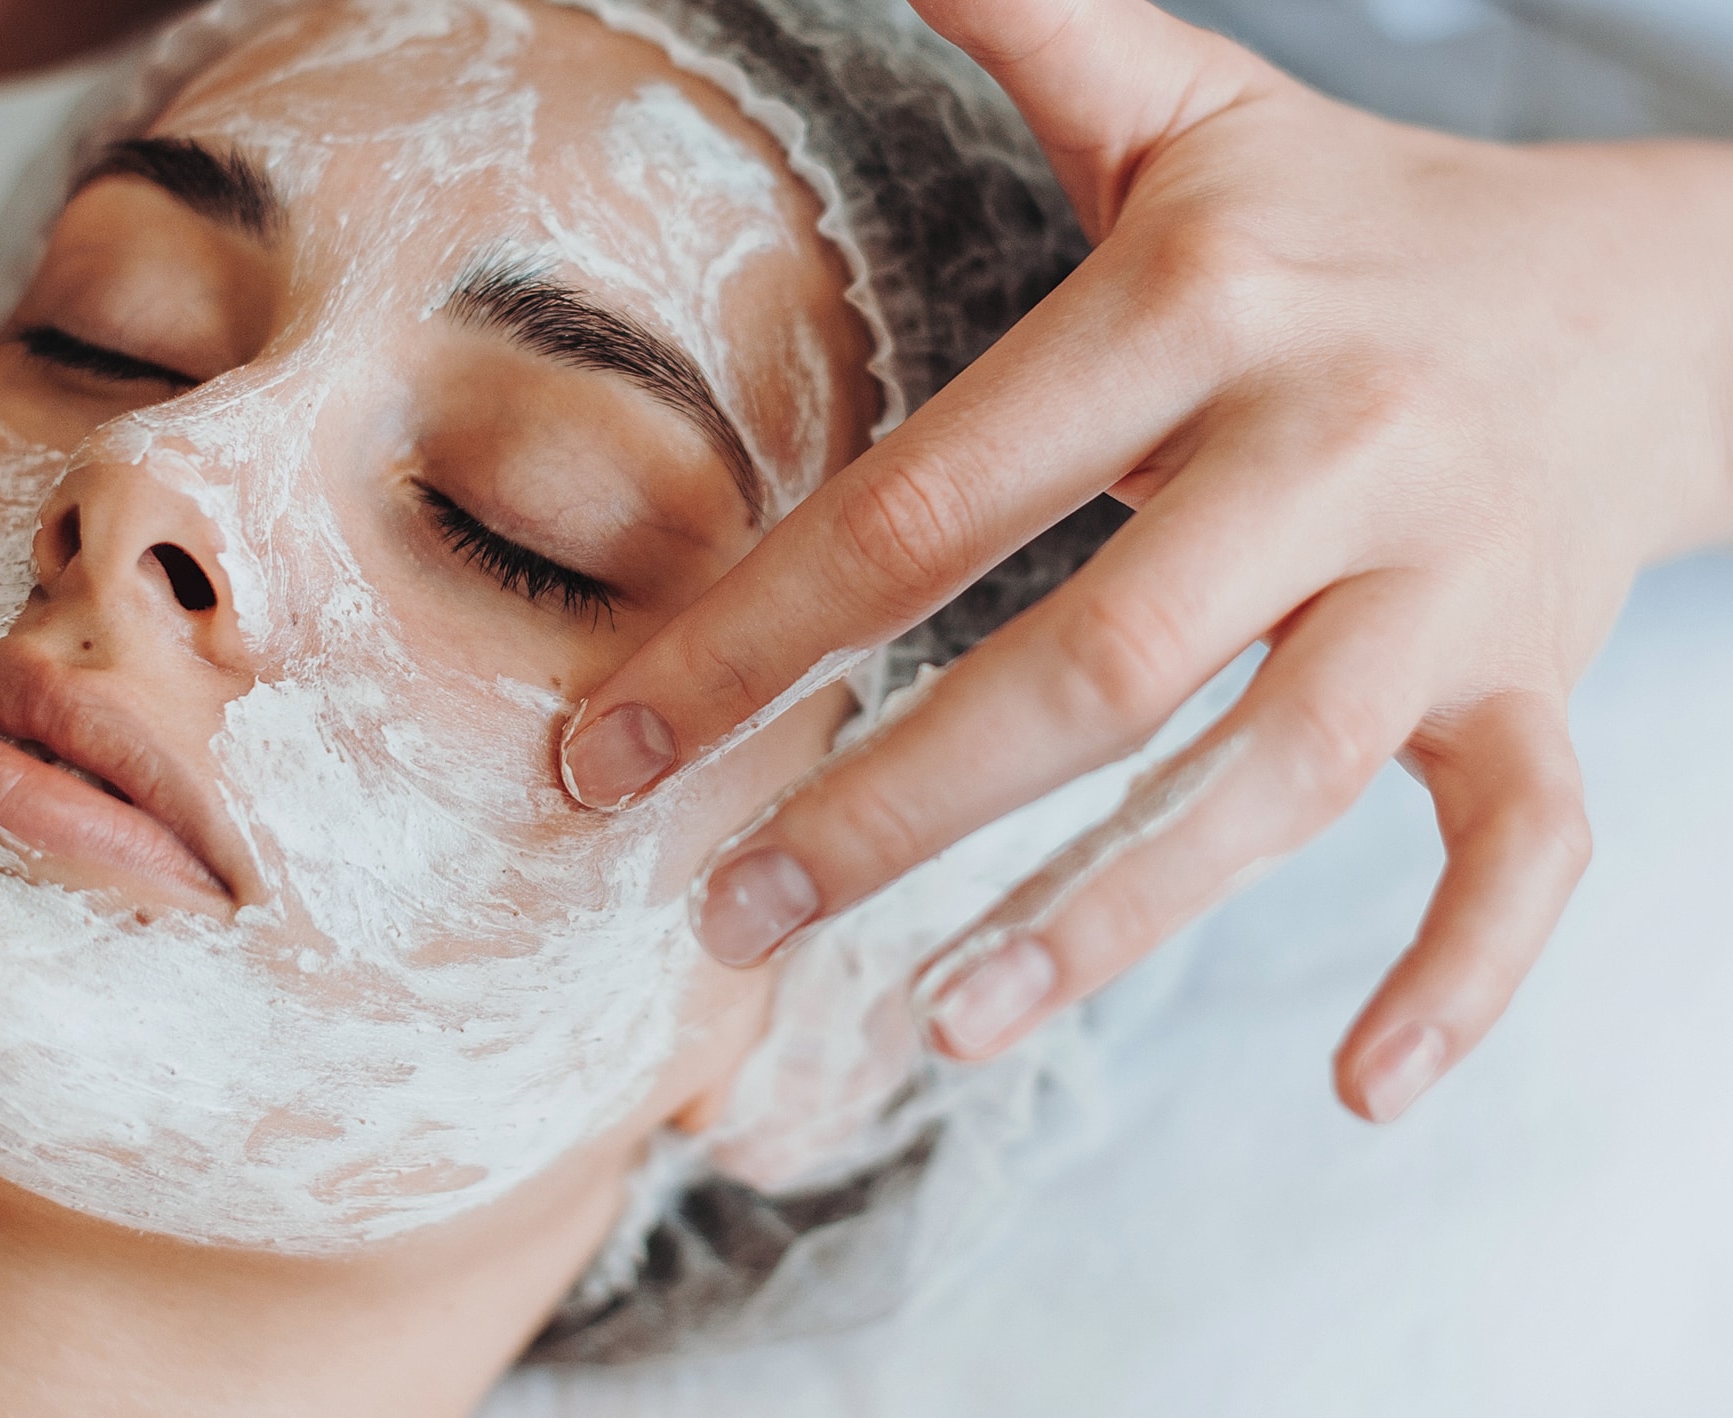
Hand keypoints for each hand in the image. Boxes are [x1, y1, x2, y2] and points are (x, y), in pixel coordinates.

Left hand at [558, 0, 1732, 1120]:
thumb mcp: (1181, 104)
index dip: (757, 632)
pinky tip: (1361, 1086)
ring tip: (941, 1021)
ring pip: (1275, 779)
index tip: (611, 749)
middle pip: (1090, 662)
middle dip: (894, 806)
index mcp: (1197, 306)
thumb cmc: (1347, 216)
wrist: (1646, 283)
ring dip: (1110, 916)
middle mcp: (1327, 445)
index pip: (934, 495)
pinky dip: (1466, 971)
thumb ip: (1023, 19)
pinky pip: (1528, 846)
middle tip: (724, 913)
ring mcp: (1446, 582)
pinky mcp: (1533, 681)